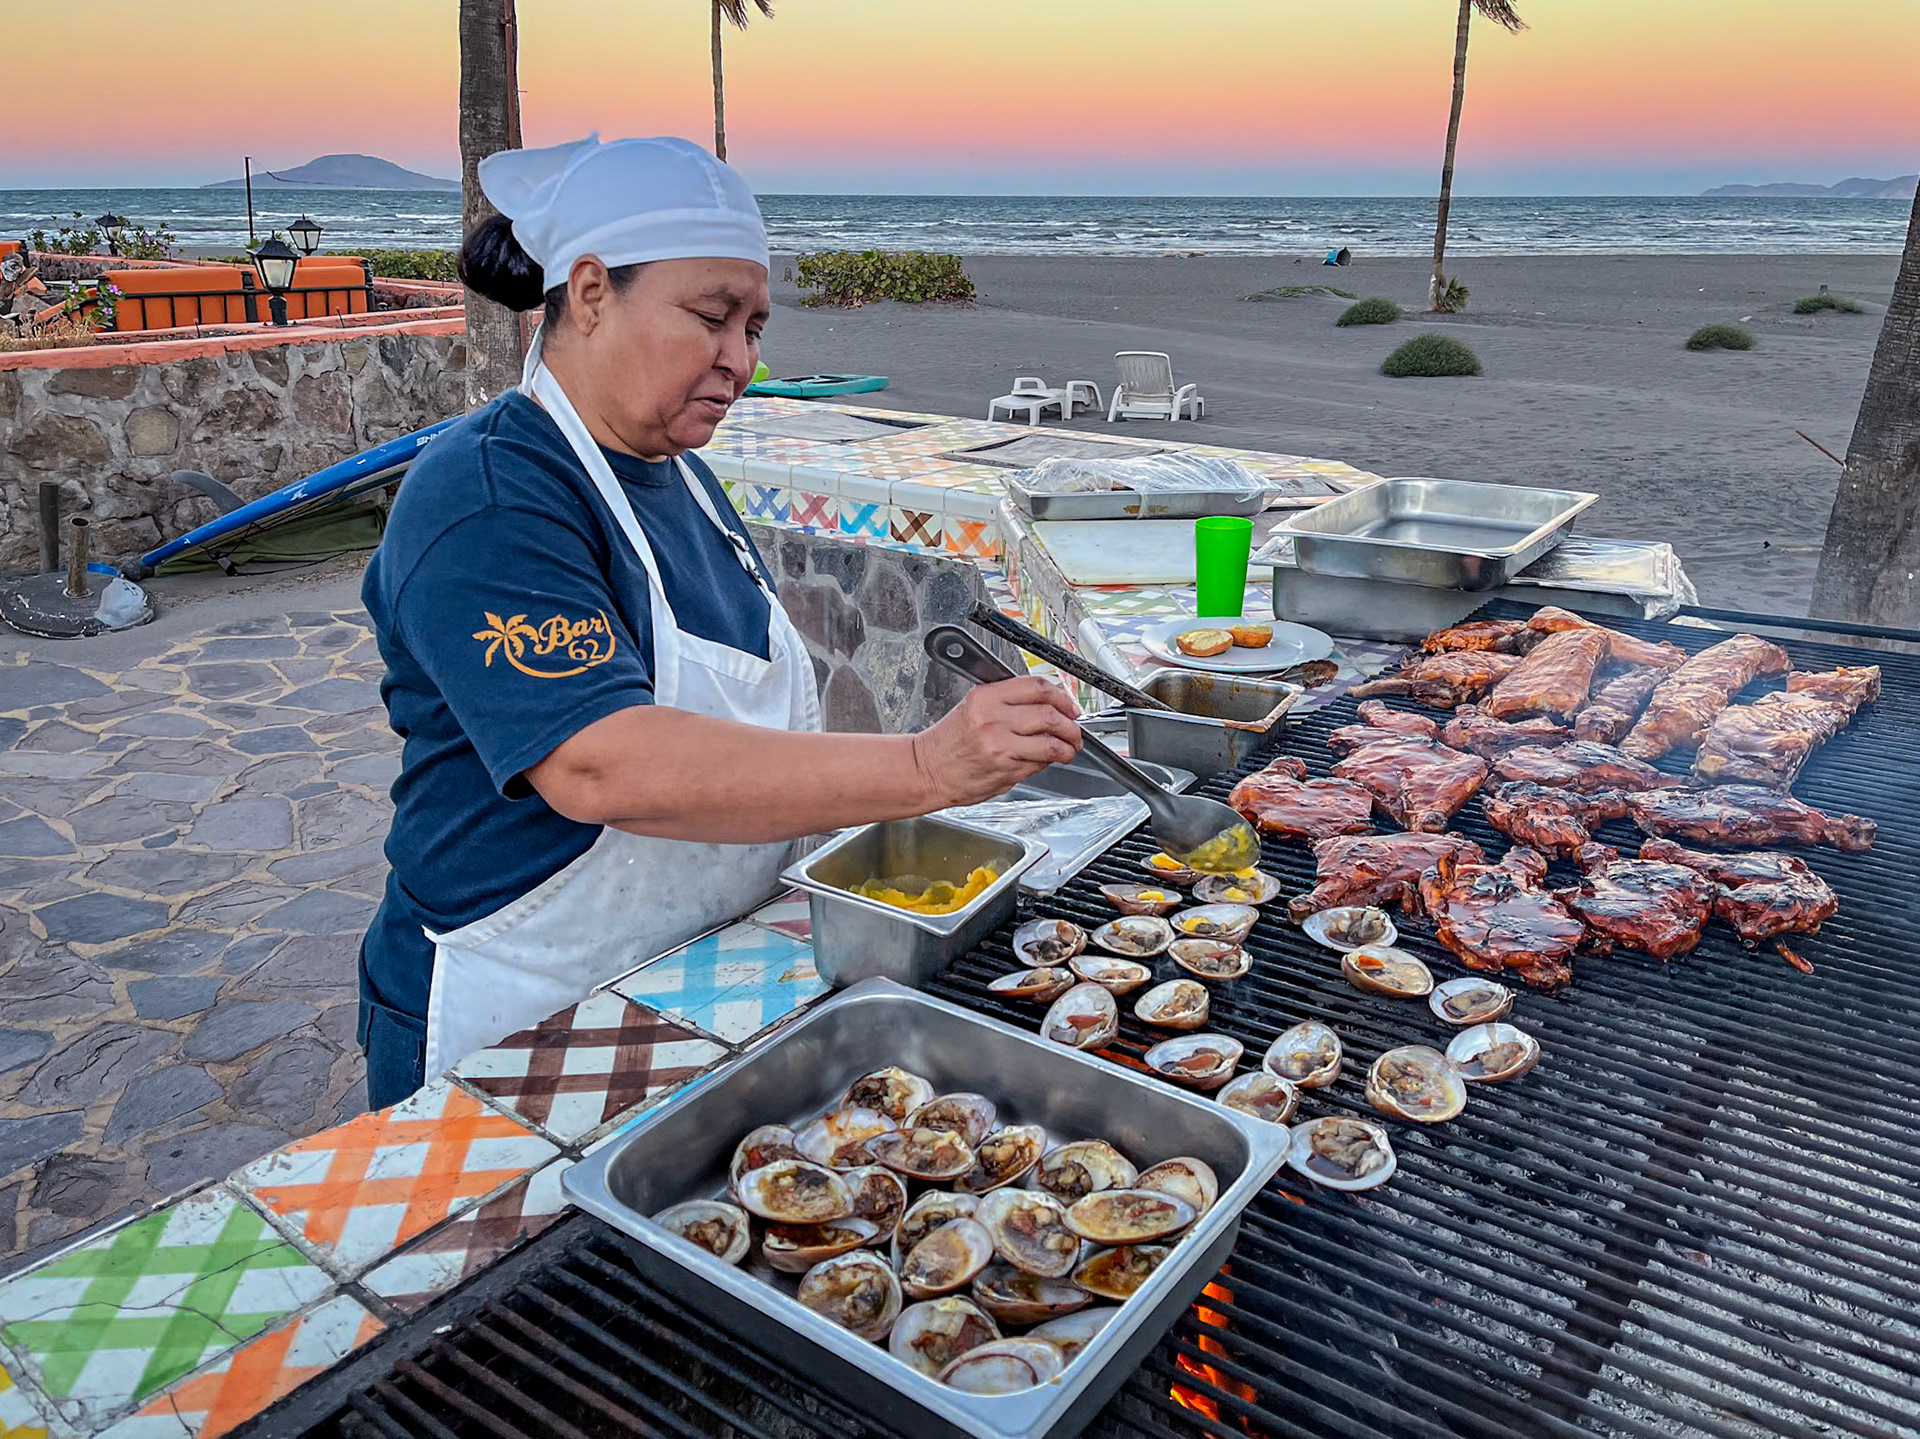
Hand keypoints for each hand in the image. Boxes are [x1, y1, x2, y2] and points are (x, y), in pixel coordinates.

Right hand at [913, 677, 1082, 807]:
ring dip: (1067, 748)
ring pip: (1051, 744)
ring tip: (1069, 749)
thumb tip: (1048, 704)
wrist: (926, 770)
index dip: (1062, 696)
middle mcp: (993, 720)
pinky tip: (1045, 761)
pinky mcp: (1005, 771)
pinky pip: (1039, 764)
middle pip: (1050, 715)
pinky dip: (1048, 763)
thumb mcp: (973, 707)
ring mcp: (1000, 747)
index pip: (1037, 687)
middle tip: (1075, 730)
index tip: (1069, 705)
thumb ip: (1008, 702)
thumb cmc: (949, 741)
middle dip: (1071, 725)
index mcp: (986, 698)